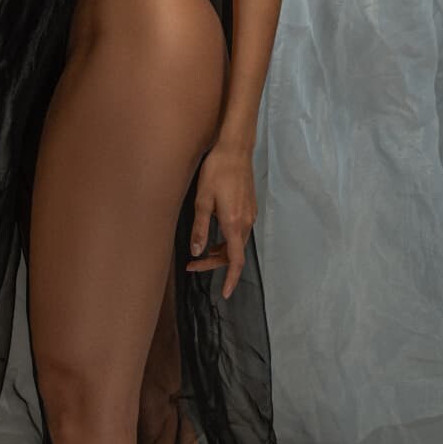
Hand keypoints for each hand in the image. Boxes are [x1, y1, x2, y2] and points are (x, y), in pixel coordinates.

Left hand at [185, 142, 256, 300]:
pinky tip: (214, 235)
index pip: (236, 260)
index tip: (224, 293)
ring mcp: (250, 214)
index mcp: (234, 224)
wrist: (235, 149)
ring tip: (200, 252)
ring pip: (237, 243)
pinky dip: (227, 240)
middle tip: (192, 264)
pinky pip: (240, 231)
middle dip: (215, 263)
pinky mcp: (250, 207)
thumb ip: (200, 228)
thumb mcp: (202, 200)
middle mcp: (246, 222)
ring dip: (221, 252)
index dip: (231, 279)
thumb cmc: (216, 171)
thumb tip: (198, 252)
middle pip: (235, 254)